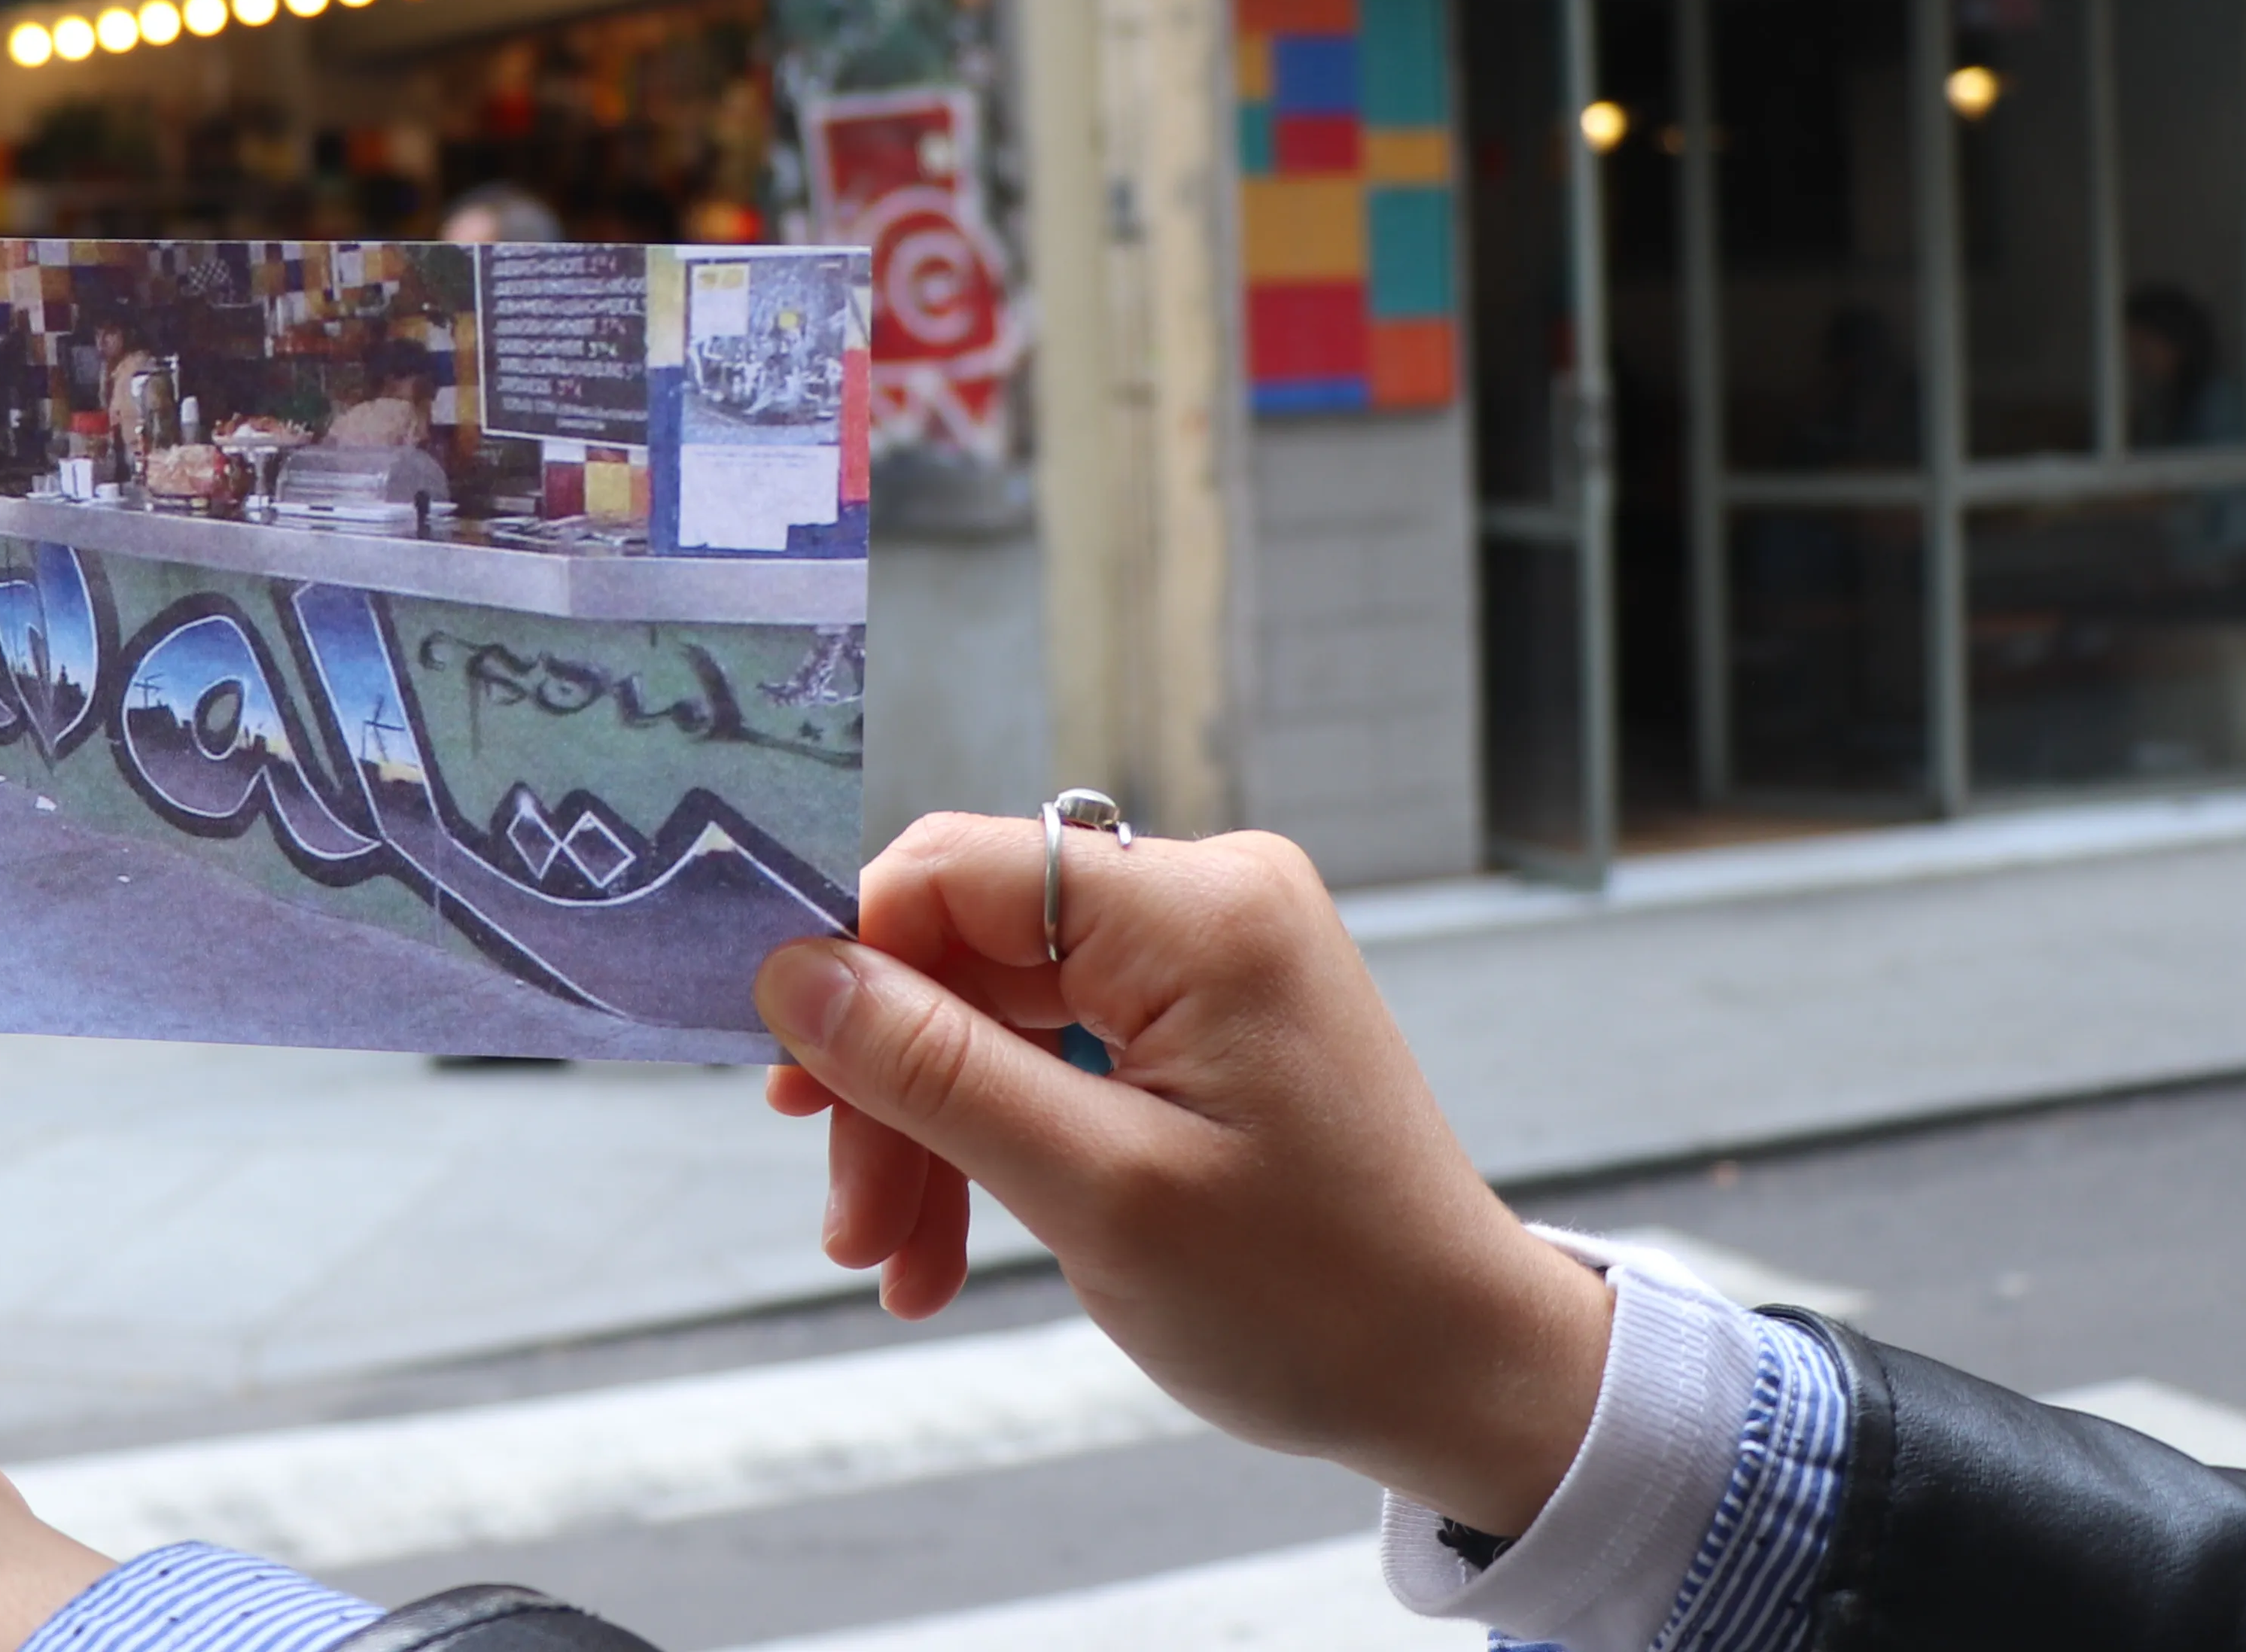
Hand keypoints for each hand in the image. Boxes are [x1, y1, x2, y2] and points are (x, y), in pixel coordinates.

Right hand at [755, 818, 1611, 1538]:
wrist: (1462, 1375)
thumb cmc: (1316, 1301)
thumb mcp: (1095, 1191)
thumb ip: (933, 1068)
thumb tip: (791, 972)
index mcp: (1198, 909)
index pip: (952, 869)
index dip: (846, 962)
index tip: (783, 1085)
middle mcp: (1209, 898)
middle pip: (966, 950)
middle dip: (892, 1088)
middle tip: (853, 1229)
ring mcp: (1214, 954)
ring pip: (996, 1007)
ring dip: (934, 1133)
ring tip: (904, 1265)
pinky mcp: (1210, 1013)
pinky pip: (1057, 1044)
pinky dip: (1000, 1136)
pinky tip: (959, 1239)